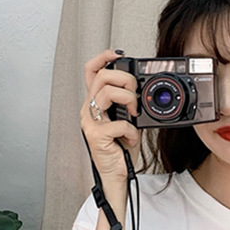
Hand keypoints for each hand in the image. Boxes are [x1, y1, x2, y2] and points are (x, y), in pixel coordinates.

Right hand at [81, 49, 141, 183]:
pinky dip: (131, 132)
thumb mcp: (126, 121)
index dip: (102, 58)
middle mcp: (89, 110)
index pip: (91, 71)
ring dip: (128, 100)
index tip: (117, 54)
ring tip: (134, 114)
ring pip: (107, 93)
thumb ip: (128, 105)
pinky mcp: (96, 135)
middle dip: (125, 80)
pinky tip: (130, 140)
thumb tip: (140, 91)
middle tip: (135, 97)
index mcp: (95, 103)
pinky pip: (119, 123)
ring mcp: (90, 122)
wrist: (116, 174)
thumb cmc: (119, 149)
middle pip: (102, 77)